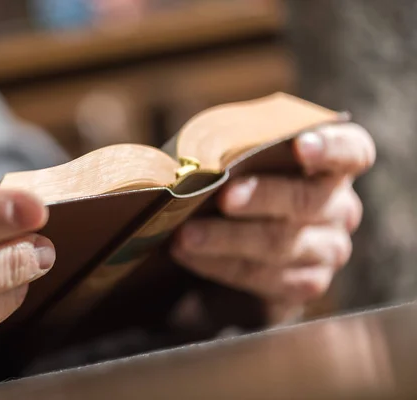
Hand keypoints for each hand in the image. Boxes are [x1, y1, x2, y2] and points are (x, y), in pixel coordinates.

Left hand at [172, 123, 375, 322]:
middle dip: (260, 197)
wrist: (245, 245)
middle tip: (223, 197)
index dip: (330, 147)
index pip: (351, 151)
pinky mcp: (306, 284)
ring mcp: (328, 249)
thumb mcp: (244, 159)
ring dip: (225, 239)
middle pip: (305, 200)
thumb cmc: (244, 184)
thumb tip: (201, 153)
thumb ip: (237, 148)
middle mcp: (340, 207)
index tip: (301, 146)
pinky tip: (187, 255)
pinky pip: (261, 277)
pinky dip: (217, 264)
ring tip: (185, 235)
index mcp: (334, 165)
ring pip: (279, 244)